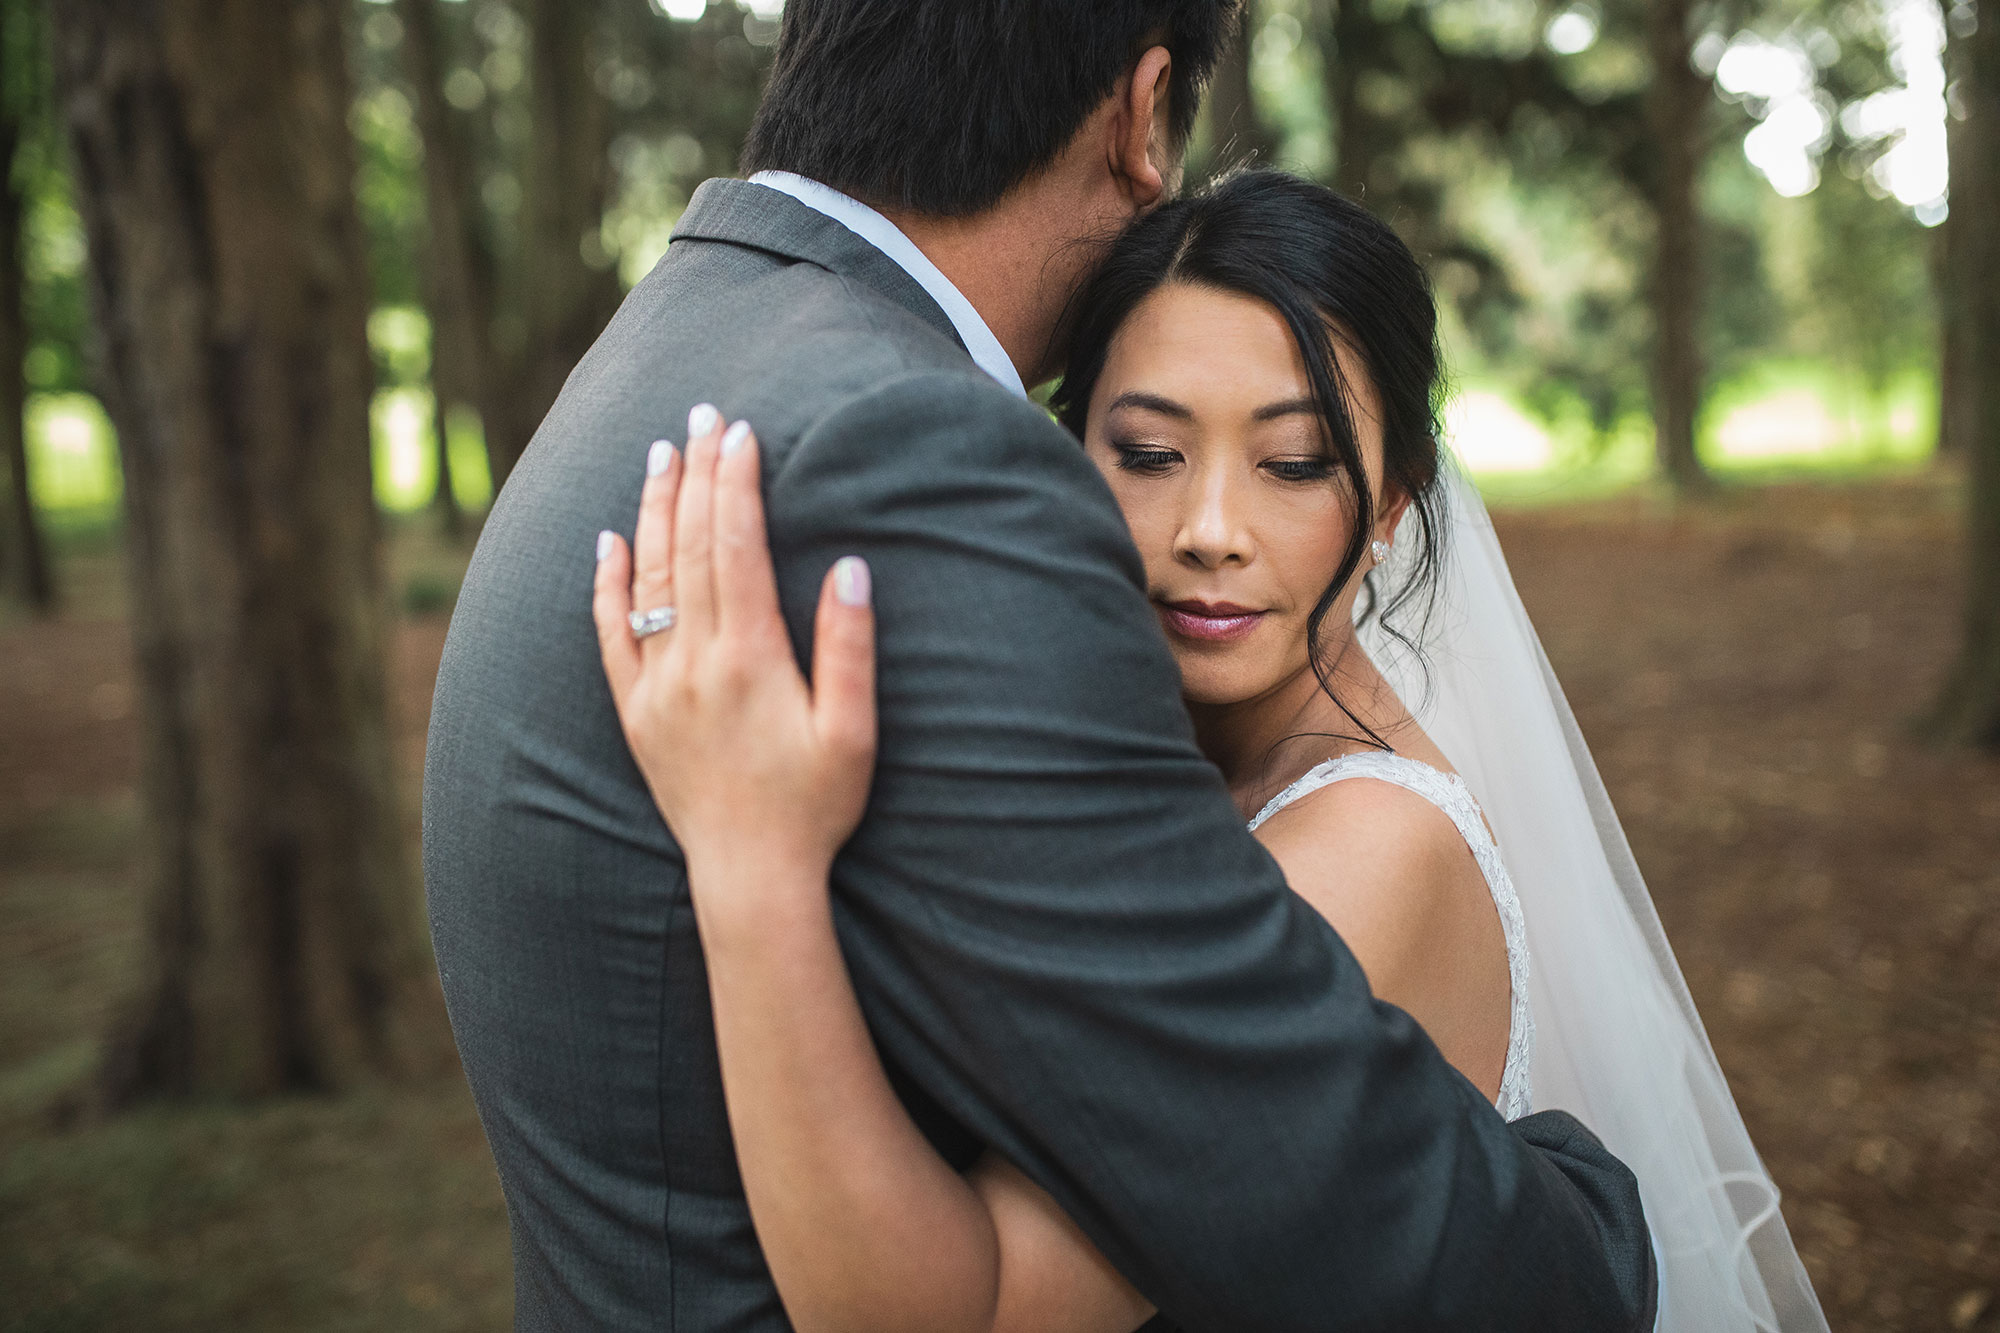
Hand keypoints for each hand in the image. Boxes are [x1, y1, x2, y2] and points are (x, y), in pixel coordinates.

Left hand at [593, 407, 877, 917]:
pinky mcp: (637, 714)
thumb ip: (849, 647)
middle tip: (701, 416)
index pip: (735, 547)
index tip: (740, 431)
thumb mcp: (853, 731)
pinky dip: (607, 584)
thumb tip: (848, 566)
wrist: (751, 877)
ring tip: (661, 455)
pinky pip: (610, 636)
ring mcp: (657, 687)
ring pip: (647, 579)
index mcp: (748, 658)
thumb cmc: (815, 806)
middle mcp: (693, 663)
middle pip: (689, 548)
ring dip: (655, 511)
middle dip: (697, 476)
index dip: (736, 483)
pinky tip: (609, 540)